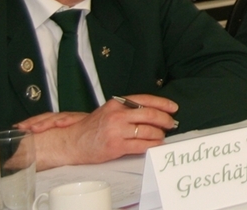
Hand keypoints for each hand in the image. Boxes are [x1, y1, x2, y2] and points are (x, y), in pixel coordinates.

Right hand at [24, 94, 178, 170]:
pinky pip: (140, 145)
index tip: (173, 108)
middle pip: (150, 115)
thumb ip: (128, 109)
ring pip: (147, 131)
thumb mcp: (110, 110)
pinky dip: (151, 145)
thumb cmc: (93, 127)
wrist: (73, 142)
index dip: (162, 103)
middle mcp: (117, 115)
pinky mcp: (115, 146)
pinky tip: (155, 144)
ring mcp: (116, 131)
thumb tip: (153, 111)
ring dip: (159, 134)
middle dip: (164, 119)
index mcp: (117, 103)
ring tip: (162, 135)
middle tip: (171, 123)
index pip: (145, 100)